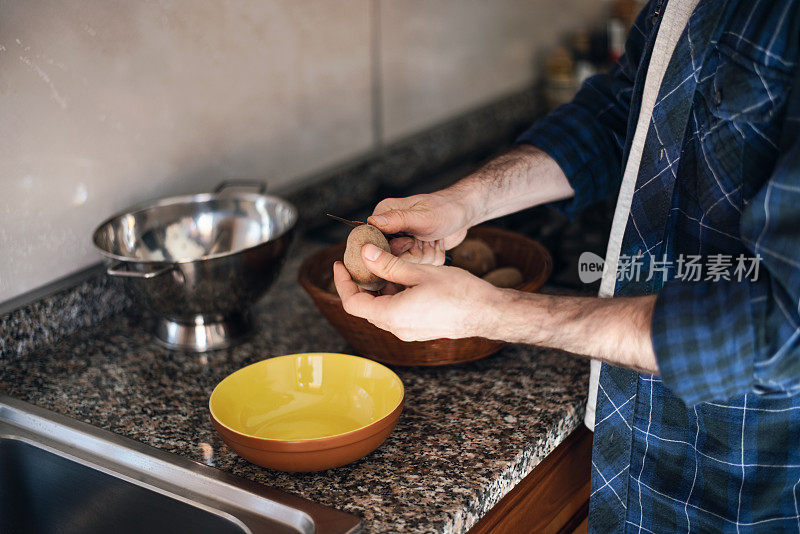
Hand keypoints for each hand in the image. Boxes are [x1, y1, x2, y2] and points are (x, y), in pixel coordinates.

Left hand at [333, 243, 499, 341]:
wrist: (487, 312)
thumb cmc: (458, 292)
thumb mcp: (420, 272)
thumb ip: (388, 265)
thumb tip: (365, 253)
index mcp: (392, 315)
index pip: (353, 303)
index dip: (343, 283)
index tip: (340, 265)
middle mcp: (397, 328)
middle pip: (366, 306)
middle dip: (362, 282)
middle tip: (365, 258)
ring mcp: (408, 331)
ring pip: (383, 308)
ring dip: (381, 286)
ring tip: (389, 262)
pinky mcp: (419, 329)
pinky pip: (397, 312)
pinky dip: (394, 294)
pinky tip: (406, 276)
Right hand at [367, 189, 474, 265]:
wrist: (464, 213)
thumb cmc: (445, 209)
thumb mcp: (422, 216)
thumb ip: (397, 220)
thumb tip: (372, 222)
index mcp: (384, 215)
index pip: (375, 243)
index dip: (395, 248)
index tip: (411, 241)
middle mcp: (390, 229)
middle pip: (392, 257)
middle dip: (414, 253)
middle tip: (425, 239)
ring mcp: (403, 241)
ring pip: (408, 264)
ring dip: (426, 255)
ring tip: (433, 239)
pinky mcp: (415, 252)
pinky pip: (420, 266)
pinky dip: (433, 258)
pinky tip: (437, 244)